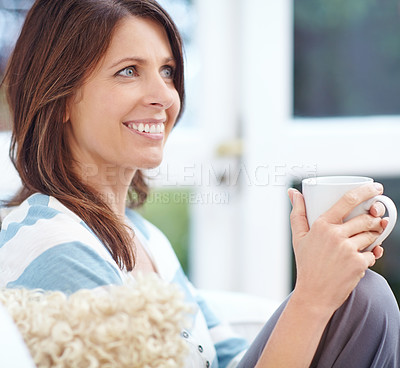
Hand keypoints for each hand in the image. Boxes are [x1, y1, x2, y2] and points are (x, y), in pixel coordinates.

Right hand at [288, 183, 384, 314]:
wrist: (314, 294)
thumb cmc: (306, 264)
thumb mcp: (298, 237)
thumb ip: (297, 212)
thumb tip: (292, 192)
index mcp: (322, 225)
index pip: (348, 200)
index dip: (366, 191)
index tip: (376, 188)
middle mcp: (336, 235)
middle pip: (365, 218)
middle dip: (373, 220)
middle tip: (372, 223)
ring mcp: (348, 249)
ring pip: (372, 235)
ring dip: (373, 237)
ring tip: (363, 242)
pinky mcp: (359, 264)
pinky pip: (374, 253)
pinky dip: (371, 255)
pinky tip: (360, 259)